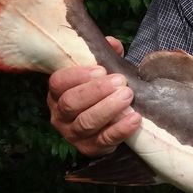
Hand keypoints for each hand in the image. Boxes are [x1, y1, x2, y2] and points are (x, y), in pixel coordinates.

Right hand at [46, 36, 140, 156]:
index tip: (100, 69)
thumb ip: (105, 56)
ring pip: (86, 122)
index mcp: (57, 93)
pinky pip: (105, 140)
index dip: (78, 75)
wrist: (109, 123)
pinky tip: (135, 118)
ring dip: (108, 108)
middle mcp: (60, 115)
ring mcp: (73, 134)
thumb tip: (112, 44)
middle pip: (72, 103)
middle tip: (120, 82)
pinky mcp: (91, 148)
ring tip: (127, 95)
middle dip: (96, 91)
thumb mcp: (101, 73)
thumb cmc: (102, 92)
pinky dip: (121, 129)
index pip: (58, 83)